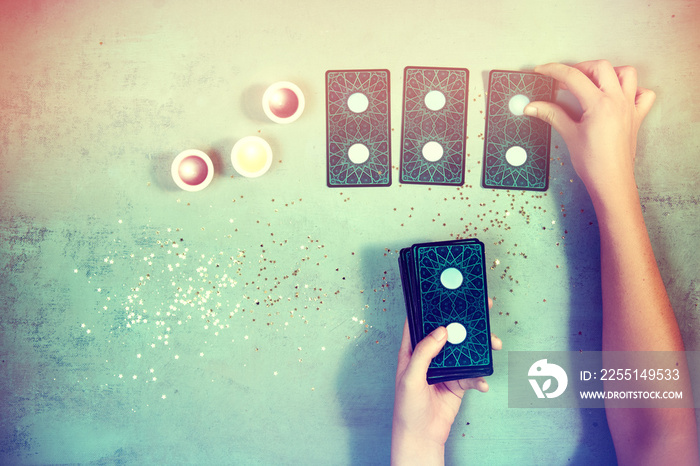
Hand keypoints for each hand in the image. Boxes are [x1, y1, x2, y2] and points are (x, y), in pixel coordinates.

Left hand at [391, 299, 501, 464]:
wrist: (421, 437)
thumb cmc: (406, 408)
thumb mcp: (411, 377)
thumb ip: (425, 353)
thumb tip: (441, 331)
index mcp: (412, 350)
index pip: (421, 321)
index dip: (433, 305)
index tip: (448, 290)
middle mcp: (430, 355)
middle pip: (450, 331)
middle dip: (467, 321)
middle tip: (484, 308)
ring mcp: (446, 368)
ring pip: (466, 350)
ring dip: (481, 347)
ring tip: (494, 345)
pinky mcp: (458, 383)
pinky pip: (473, 374)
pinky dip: (480, 377)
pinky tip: (482, 383)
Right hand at [524, 60, 655, 204]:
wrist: (611, 181)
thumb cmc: (593, 163)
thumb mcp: (569, 135)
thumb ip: (551, 114)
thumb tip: (533, 106)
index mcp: (600, 104)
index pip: (573, 77)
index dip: (554, 70)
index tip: (543, 71)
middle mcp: (618, 101)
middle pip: (601, 67)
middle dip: (580, 68)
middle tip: (565, 79)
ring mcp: (630, 107)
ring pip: (626, 74)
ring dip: (608, 72)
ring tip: (592, 82)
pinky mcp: (636, 116)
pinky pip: (643, 94)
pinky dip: (633, 89)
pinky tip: (618, 95)